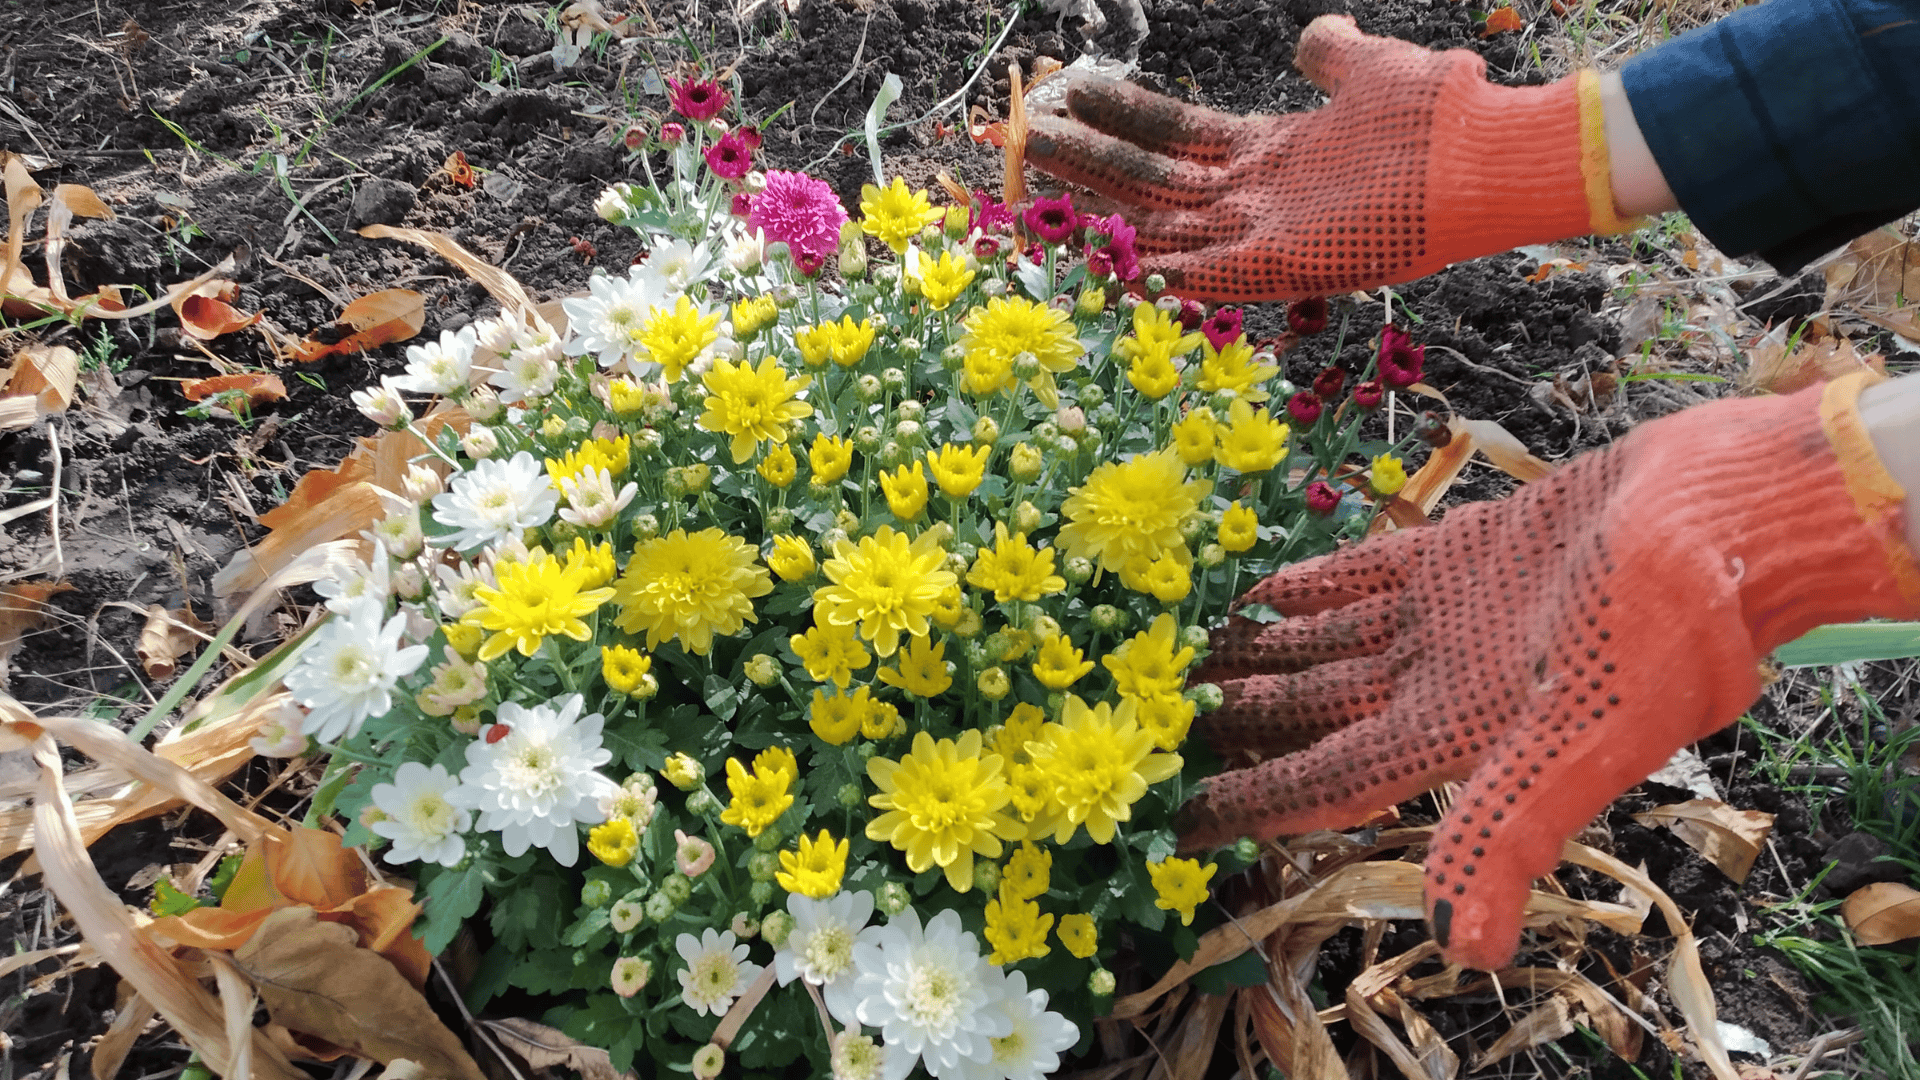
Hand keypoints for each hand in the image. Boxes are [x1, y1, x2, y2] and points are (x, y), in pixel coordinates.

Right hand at [1024, 15, 1633, 299]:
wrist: (1497, 158)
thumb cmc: (1442, 118)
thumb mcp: (1373, 70)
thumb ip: (1335, 57)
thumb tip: (1312, 38)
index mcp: (1270, 153)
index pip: (1177, 135)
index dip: (1122, 117)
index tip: (1068, 93)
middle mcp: (1259, 197)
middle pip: (1155, 178)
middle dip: (1090, 158)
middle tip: (1025, 138)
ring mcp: (1271, 232)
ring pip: (1168, 219)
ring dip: (1106, 203)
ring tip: (1045, 178)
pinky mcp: (1293, 262)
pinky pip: (1215, 272)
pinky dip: (1169, 270)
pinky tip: (1115, 257)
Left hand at [1180, 373, 1919, 968]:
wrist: (1725, 515)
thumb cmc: (1666, 627)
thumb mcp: (1585, 738)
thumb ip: (1512, 829)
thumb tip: (1458, 947)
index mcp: (1461, 739)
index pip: (1329, 785)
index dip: (1254, 802)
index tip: (1178, 822)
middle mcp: (1445, 686)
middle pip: (1316, 716)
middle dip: (1241, 724)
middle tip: (1153, 724)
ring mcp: (1452, 621)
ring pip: (1332, 646)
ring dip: (1266, 655)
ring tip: (1192, 657)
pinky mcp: (1467, 557)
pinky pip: (1370, 575)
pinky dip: (1315, 583)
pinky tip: (1267, 587)